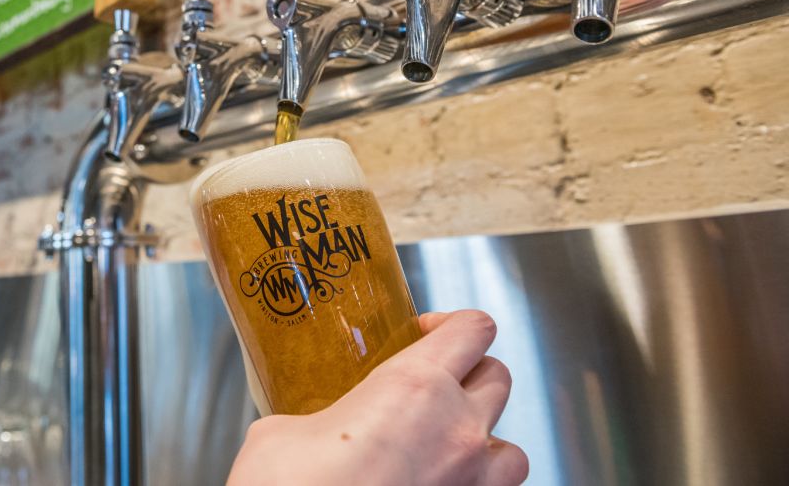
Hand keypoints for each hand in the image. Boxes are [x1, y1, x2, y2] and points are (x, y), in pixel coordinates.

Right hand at [228, 310, 528, 485]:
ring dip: (487, 441)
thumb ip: (312, 418)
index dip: (451, 323)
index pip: (471, 329)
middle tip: (434, 383)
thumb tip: (307, 429)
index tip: (424, 331)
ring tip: (449, 447)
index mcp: (414, 387)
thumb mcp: (281, 433)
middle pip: (498, 378)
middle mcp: (457, 432)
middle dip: (470, 374)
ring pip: (513, 448)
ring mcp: (471, 484)